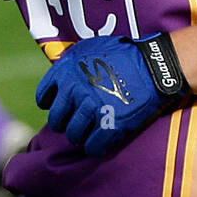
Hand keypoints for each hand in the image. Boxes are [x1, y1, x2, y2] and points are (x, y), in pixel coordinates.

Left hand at [35, 34, 189, 156]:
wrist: (153, 65)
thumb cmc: (122, 54)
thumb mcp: (88, 48)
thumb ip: (69, 64)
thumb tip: (58, 78)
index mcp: (65, 71)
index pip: (43, 97)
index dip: (50, 104)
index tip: (60, 107)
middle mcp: (74, 90)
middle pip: (57, 120)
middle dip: (65, 123)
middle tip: (76, 122)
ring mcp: (92, 108)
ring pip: (73, 135)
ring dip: (79, 136)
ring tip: (88, 133)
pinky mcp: (110, 124)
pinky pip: (93, 146)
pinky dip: (95, 148)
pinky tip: (99, 144)